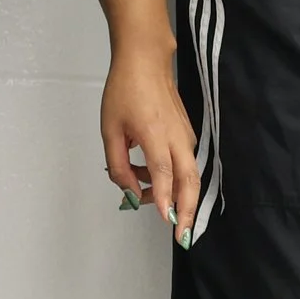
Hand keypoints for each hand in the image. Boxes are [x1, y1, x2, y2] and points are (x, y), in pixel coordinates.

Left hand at [102, 46, 200, 238]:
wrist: (146, 62)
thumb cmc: (124, 92)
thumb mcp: (110, 130)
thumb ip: (118, 165)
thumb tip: (129, 192)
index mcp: (156, 134)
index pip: (164, 174)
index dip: (165, 199)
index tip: (168, 221)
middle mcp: (177, 138)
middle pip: (189, 180)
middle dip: (188, 210)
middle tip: (183, 237)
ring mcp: (185, 136)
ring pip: (189, 175)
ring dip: (172, 194)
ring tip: (140, 192)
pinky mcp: (187, 135)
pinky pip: (183, 164)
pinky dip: (171, 179)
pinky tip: (147, 176)